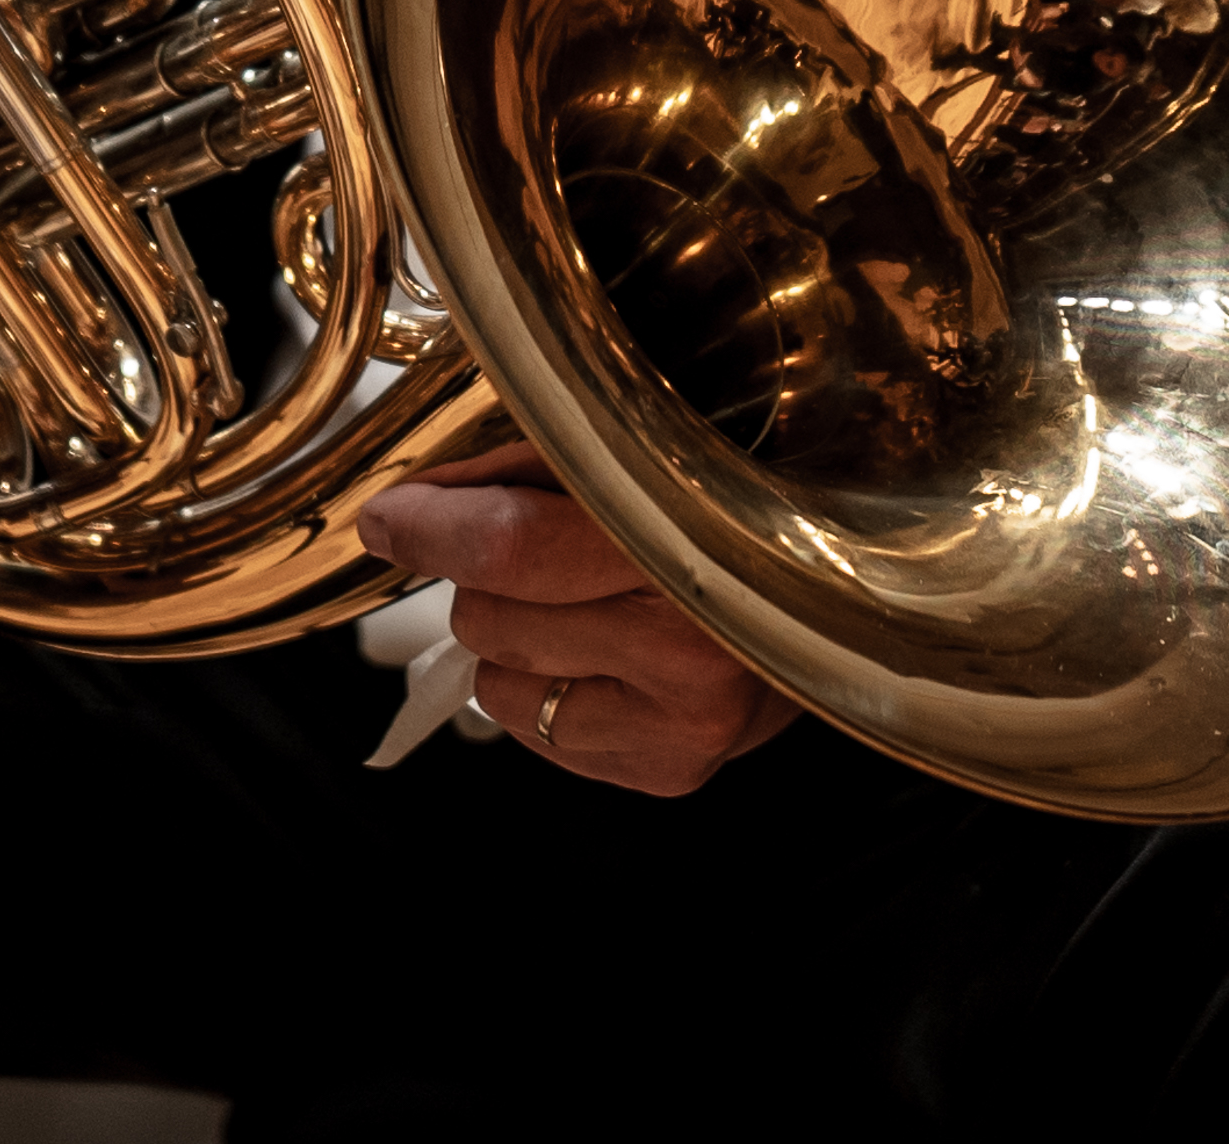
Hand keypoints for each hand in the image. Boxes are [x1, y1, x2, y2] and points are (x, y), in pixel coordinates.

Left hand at [356, 449, 797, 797]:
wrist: (839, 594)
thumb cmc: (728, 502)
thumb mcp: (632, 457)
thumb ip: (516, 477)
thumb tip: (405, 515)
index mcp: (688, 540)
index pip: (511, 550)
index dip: (433, 530)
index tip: (389, 520)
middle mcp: (691, 644)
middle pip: (491, 617)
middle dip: (487, 581)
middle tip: (543, 554)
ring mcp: (683, 721)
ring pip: (499, 687)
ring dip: (515, 647)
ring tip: (586, 609)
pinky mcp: (672, 771)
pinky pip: (538, 738)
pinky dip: (547, 696)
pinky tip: (607, 660)